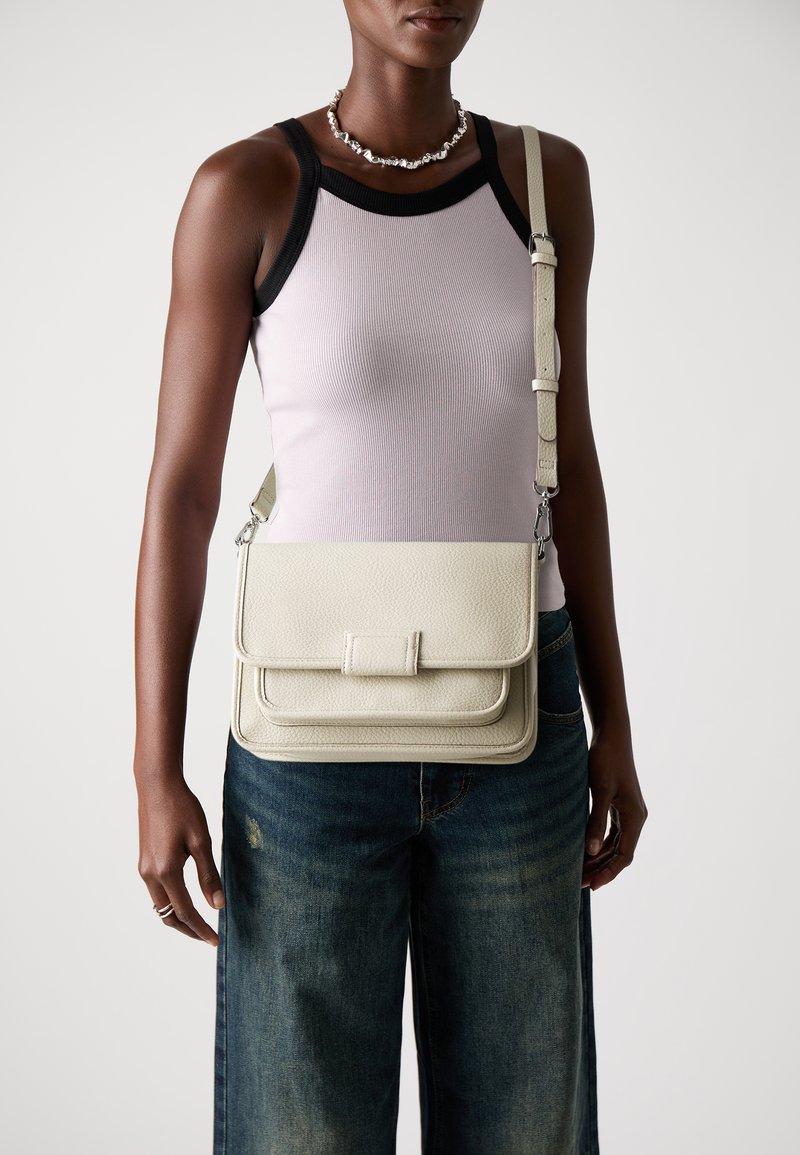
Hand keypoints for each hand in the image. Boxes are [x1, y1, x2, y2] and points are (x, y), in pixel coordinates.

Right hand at [137, 777, 223, 944]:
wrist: (157, 785)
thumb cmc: (182, 808)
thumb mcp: (201, 840)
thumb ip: (209, 875)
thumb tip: (217, 906)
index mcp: (166, 871)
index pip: (185, 912)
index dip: (201, 929)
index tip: (216, 941)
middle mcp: (150, 874)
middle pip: (168, 916)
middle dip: (188, 930)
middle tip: (208, 937)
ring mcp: (143, 868)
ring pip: (160, 906)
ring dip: (178, 917)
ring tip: (199, 922)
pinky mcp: (143, 861)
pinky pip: (156, 892)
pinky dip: (170, 903)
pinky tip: (184, 899)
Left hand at [581, 727, 646, 889]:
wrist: (611, 735)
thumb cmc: (606, 760)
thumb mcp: (600, 791)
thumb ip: (596, 821)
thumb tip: (591, 851)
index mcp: (635, 817)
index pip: (624, 855)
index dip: (609, 873)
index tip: (592, 886)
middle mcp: (635, 817)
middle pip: (620, 853)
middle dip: (601, 869)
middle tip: (579, 883)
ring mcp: (627, 811)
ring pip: (615, 844)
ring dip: (600, 858)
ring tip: (579, 871)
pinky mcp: (618, 805)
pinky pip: (611, 833)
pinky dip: (599, 844)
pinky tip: (584, 851)